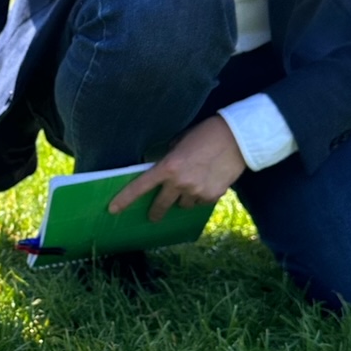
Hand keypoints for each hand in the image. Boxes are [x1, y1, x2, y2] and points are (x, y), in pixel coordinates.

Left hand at [108, 116, 245, 221]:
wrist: (237, 138)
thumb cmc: (205, 134)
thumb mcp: (179, 142)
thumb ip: (168, 159)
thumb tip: (162, 171)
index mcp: (168, 167)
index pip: (141, 187)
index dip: (125, 199)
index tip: (113, 210)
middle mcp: (180, 183)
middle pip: (161, 205)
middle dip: (155, 212)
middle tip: (153, 216)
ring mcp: (197, 192)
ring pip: (183, 205)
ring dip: (183, 198)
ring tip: (194, 182)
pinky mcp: (212, 196)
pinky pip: (200, 202)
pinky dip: (201, 196)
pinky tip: (208, 180)